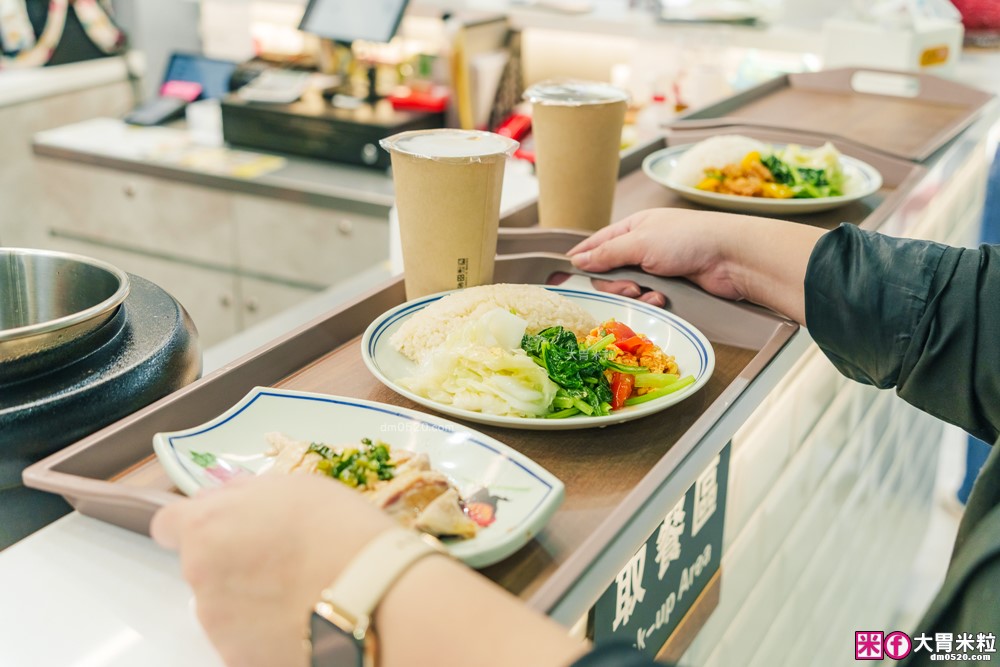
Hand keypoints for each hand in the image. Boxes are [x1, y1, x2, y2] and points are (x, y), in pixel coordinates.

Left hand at [151, 474, 393, 666]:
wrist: (373, 596)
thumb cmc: (340, 532)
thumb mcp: (297, 487)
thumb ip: (248, 494)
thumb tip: (229, 498)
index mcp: (207, 526)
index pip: (168, 524)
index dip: (196, 525)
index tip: (223, 528)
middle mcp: (200, 577)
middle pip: (202, 568)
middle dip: (233, 563)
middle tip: (282, 559)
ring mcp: (217, 625)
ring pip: (224, 606)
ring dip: (250, 600)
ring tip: (302, 593)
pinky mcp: (239, 660)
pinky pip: (246, 641)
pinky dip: (267, 633)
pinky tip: (305, 621)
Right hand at [567, 208, 743, 300]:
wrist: (731, 258)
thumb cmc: (688, 239)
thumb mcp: (640, 242)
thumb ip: (606, 253)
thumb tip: (577, 259)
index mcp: (633, 227)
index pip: (597, 243)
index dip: (583, 258)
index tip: (566, 274)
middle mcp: (642, 246)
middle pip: (609, 272)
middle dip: (616, 284)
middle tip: (631, 287)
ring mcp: (656, 267)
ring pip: (628, 288)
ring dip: (635, 295)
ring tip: (650, 293)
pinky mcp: (670, 286)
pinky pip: (647, 298)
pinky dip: (651, 301)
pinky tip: (662, 299)